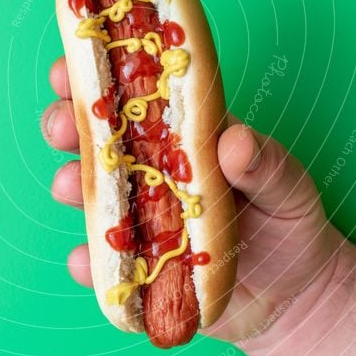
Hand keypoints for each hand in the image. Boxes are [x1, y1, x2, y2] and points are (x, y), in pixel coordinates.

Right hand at [42, 56, 341, 342]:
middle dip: (68, 123)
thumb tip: (235, 142)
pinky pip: (104, 262)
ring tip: (69, 187)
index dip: (100, 72)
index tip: (74, 64)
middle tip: (62, 125)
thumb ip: (268, 164)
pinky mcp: (138, 265)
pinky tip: (88, 261)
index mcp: (184, 134)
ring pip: (92, 193)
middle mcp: (152, 169)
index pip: (137, 93)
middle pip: (97, 137)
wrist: (294, 291)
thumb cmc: (290, 221)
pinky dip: (89, 261)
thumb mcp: (291, 186)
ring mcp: (140, 216)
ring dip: (71, 185)